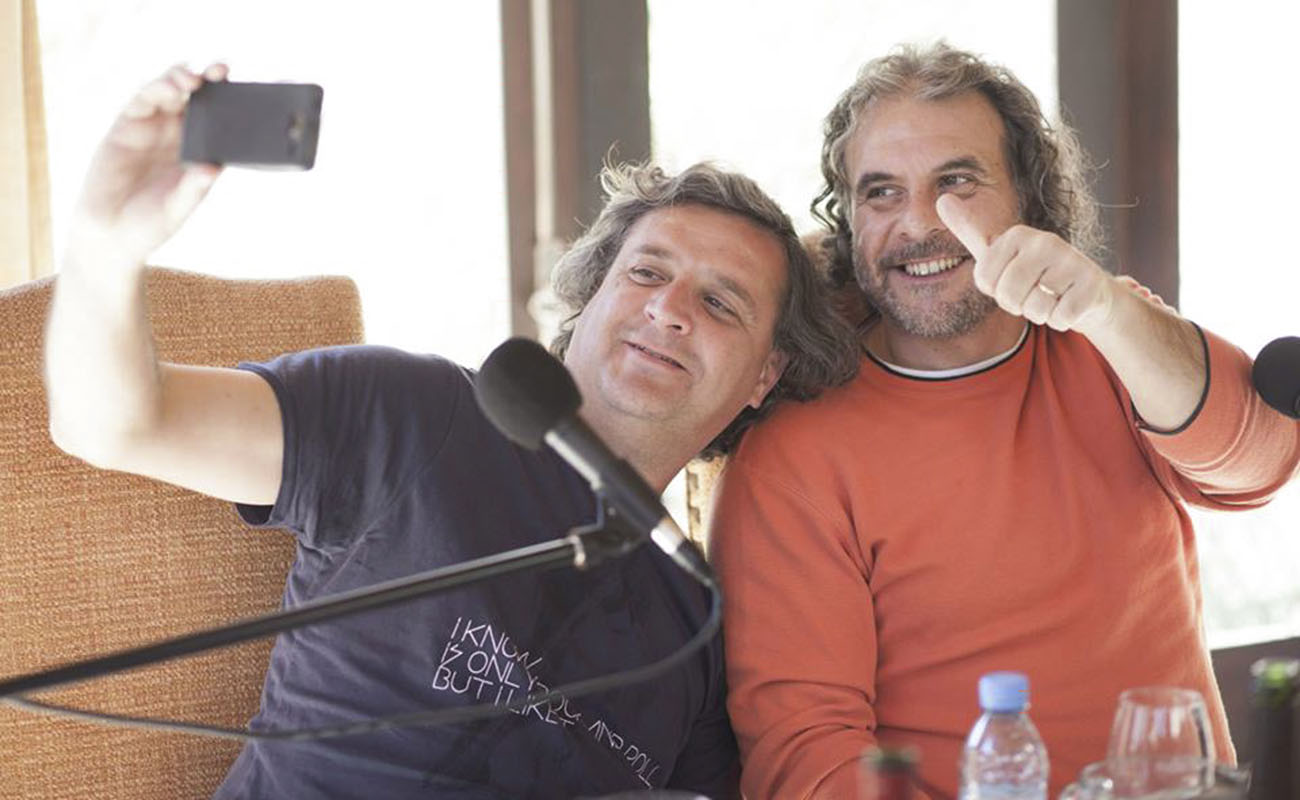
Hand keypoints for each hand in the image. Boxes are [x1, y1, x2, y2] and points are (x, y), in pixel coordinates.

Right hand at [70, 63, 227, 269]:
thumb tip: (215, 168)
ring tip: (193, 81)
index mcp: (198, 153)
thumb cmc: (150, 224)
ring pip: (168, 92)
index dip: (230, 102)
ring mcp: (151, 129)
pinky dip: (155, 90)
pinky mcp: (125, 127)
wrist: (109, 234)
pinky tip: (168, 89)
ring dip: (180, 80)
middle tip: (222, 70)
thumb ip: (195, 188)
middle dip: (209, 81)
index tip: (245, 91)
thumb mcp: (178, 209)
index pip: (218, 121)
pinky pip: (141, 101)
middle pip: (195, 99)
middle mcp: (177, 136)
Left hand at [936, 193, 1116, 336]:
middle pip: (1009, 295)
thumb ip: (969, 229)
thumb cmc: (1033, 271)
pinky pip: (1060, 317)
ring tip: (1052, 296)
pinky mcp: (1092, 284)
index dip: (995, 291)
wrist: (1086, 289)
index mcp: (1017, 235)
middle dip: (1017, 304)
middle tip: (1033, 292)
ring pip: (1035, 308)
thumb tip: (942, 198)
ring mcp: (1072, 260)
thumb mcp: (998, 250)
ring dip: (1041, 312)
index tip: (1010, 279)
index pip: (985, 281)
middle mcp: (1045, 241)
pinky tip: (1069, 303)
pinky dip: (1062, 318)